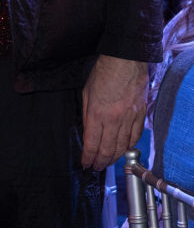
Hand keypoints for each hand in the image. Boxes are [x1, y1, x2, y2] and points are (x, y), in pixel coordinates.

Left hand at [81, 55, 148, 170]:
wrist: (125, 60)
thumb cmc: (104, 73)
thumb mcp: (87, 93)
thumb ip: (88, 115)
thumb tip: (88, 133)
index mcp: (97, 114)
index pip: (92, 143)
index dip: (88, 157)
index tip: (86, 163)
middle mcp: (114, 119)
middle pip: (107, 149)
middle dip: (101, 162)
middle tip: (97, 167)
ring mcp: (129, 118)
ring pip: (122, 146)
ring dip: (114, 157)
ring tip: (108, 162)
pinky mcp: (140, 115)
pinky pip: (135, 136)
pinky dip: (129, 146)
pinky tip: (124, 149)